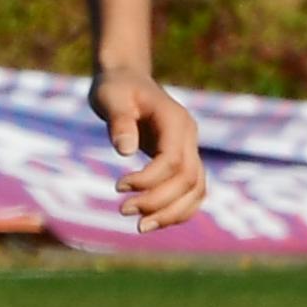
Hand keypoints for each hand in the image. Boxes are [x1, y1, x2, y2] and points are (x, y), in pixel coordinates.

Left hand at [99, 65, 208, 230]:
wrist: (128, 80)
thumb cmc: (116, 88)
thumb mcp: (111, 97)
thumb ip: (119, 121)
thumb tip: (125, 151)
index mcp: (176, 121)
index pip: (172, 160)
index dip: (148, 180)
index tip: (118, 187)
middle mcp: (190, 137)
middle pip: (188, 180)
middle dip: (158, 201)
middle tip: (123, 211)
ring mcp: (191, 149)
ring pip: (196, 190)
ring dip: (171, 213)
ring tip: (139, 226)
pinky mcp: (184, 161)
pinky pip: (192, 192)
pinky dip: (177, 210)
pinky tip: (152, 220)